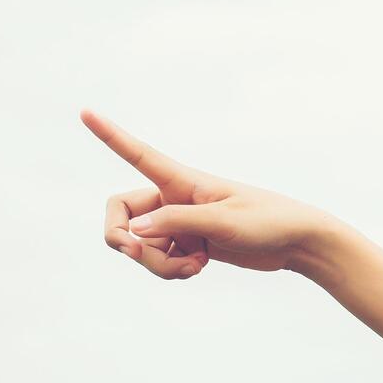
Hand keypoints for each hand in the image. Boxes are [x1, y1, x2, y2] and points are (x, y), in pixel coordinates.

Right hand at [84, 111, 339, 280]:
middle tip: (136, 255)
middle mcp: (173, 198)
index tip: (85, 112)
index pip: (137, 153)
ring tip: (194, 267)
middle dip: (125, 241)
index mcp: (181, 180)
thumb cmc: (267, 221)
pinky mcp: (187, 244)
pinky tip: (199, 267)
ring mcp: (178, 223)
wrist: (297, 242)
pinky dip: (172, 270)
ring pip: (142, 246)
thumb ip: (176, 223)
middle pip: (122, 216)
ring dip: (158, 264)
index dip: (109, 135)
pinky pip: (160, 261)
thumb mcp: (223, 222)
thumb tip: (131, 231)